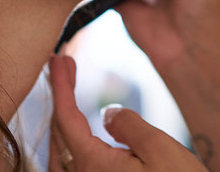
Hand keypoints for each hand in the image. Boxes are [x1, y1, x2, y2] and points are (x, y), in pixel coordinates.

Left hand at [47, 54, 206, 171]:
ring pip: (60, 156)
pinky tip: (78, 142)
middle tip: (63, 68)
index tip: (58, 58)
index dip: (61, 84)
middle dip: (59, 98)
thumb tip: (107, 114)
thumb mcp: (161, 150)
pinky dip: (68, 148)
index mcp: (92, 166)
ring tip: (67, 99)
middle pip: (58, 135)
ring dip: (61, 124)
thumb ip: (129, 125)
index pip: (65, 117)